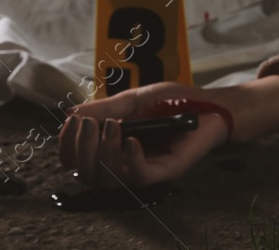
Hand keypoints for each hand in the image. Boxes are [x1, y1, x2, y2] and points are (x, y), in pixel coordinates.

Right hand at [59, 82, 227, 188]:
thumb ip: (105, 108)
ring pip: (109, 179)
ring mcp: (143, 170)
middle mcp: (123, 163)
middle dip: (82, 149)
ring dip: (104, 153)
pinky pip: (140, 177)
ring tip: (112, 126)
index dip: (67, 146)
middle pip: (88, 174)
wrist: (210, 103)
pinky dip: (131, 161)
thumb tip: (71, 113)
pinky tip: (131, 141)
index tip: (69, 124)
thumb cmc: (173, 101)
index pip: (78, 159)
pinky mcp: (165, 172)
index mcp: (112, 147)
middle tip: (88, 124)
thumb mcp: (135, 98)